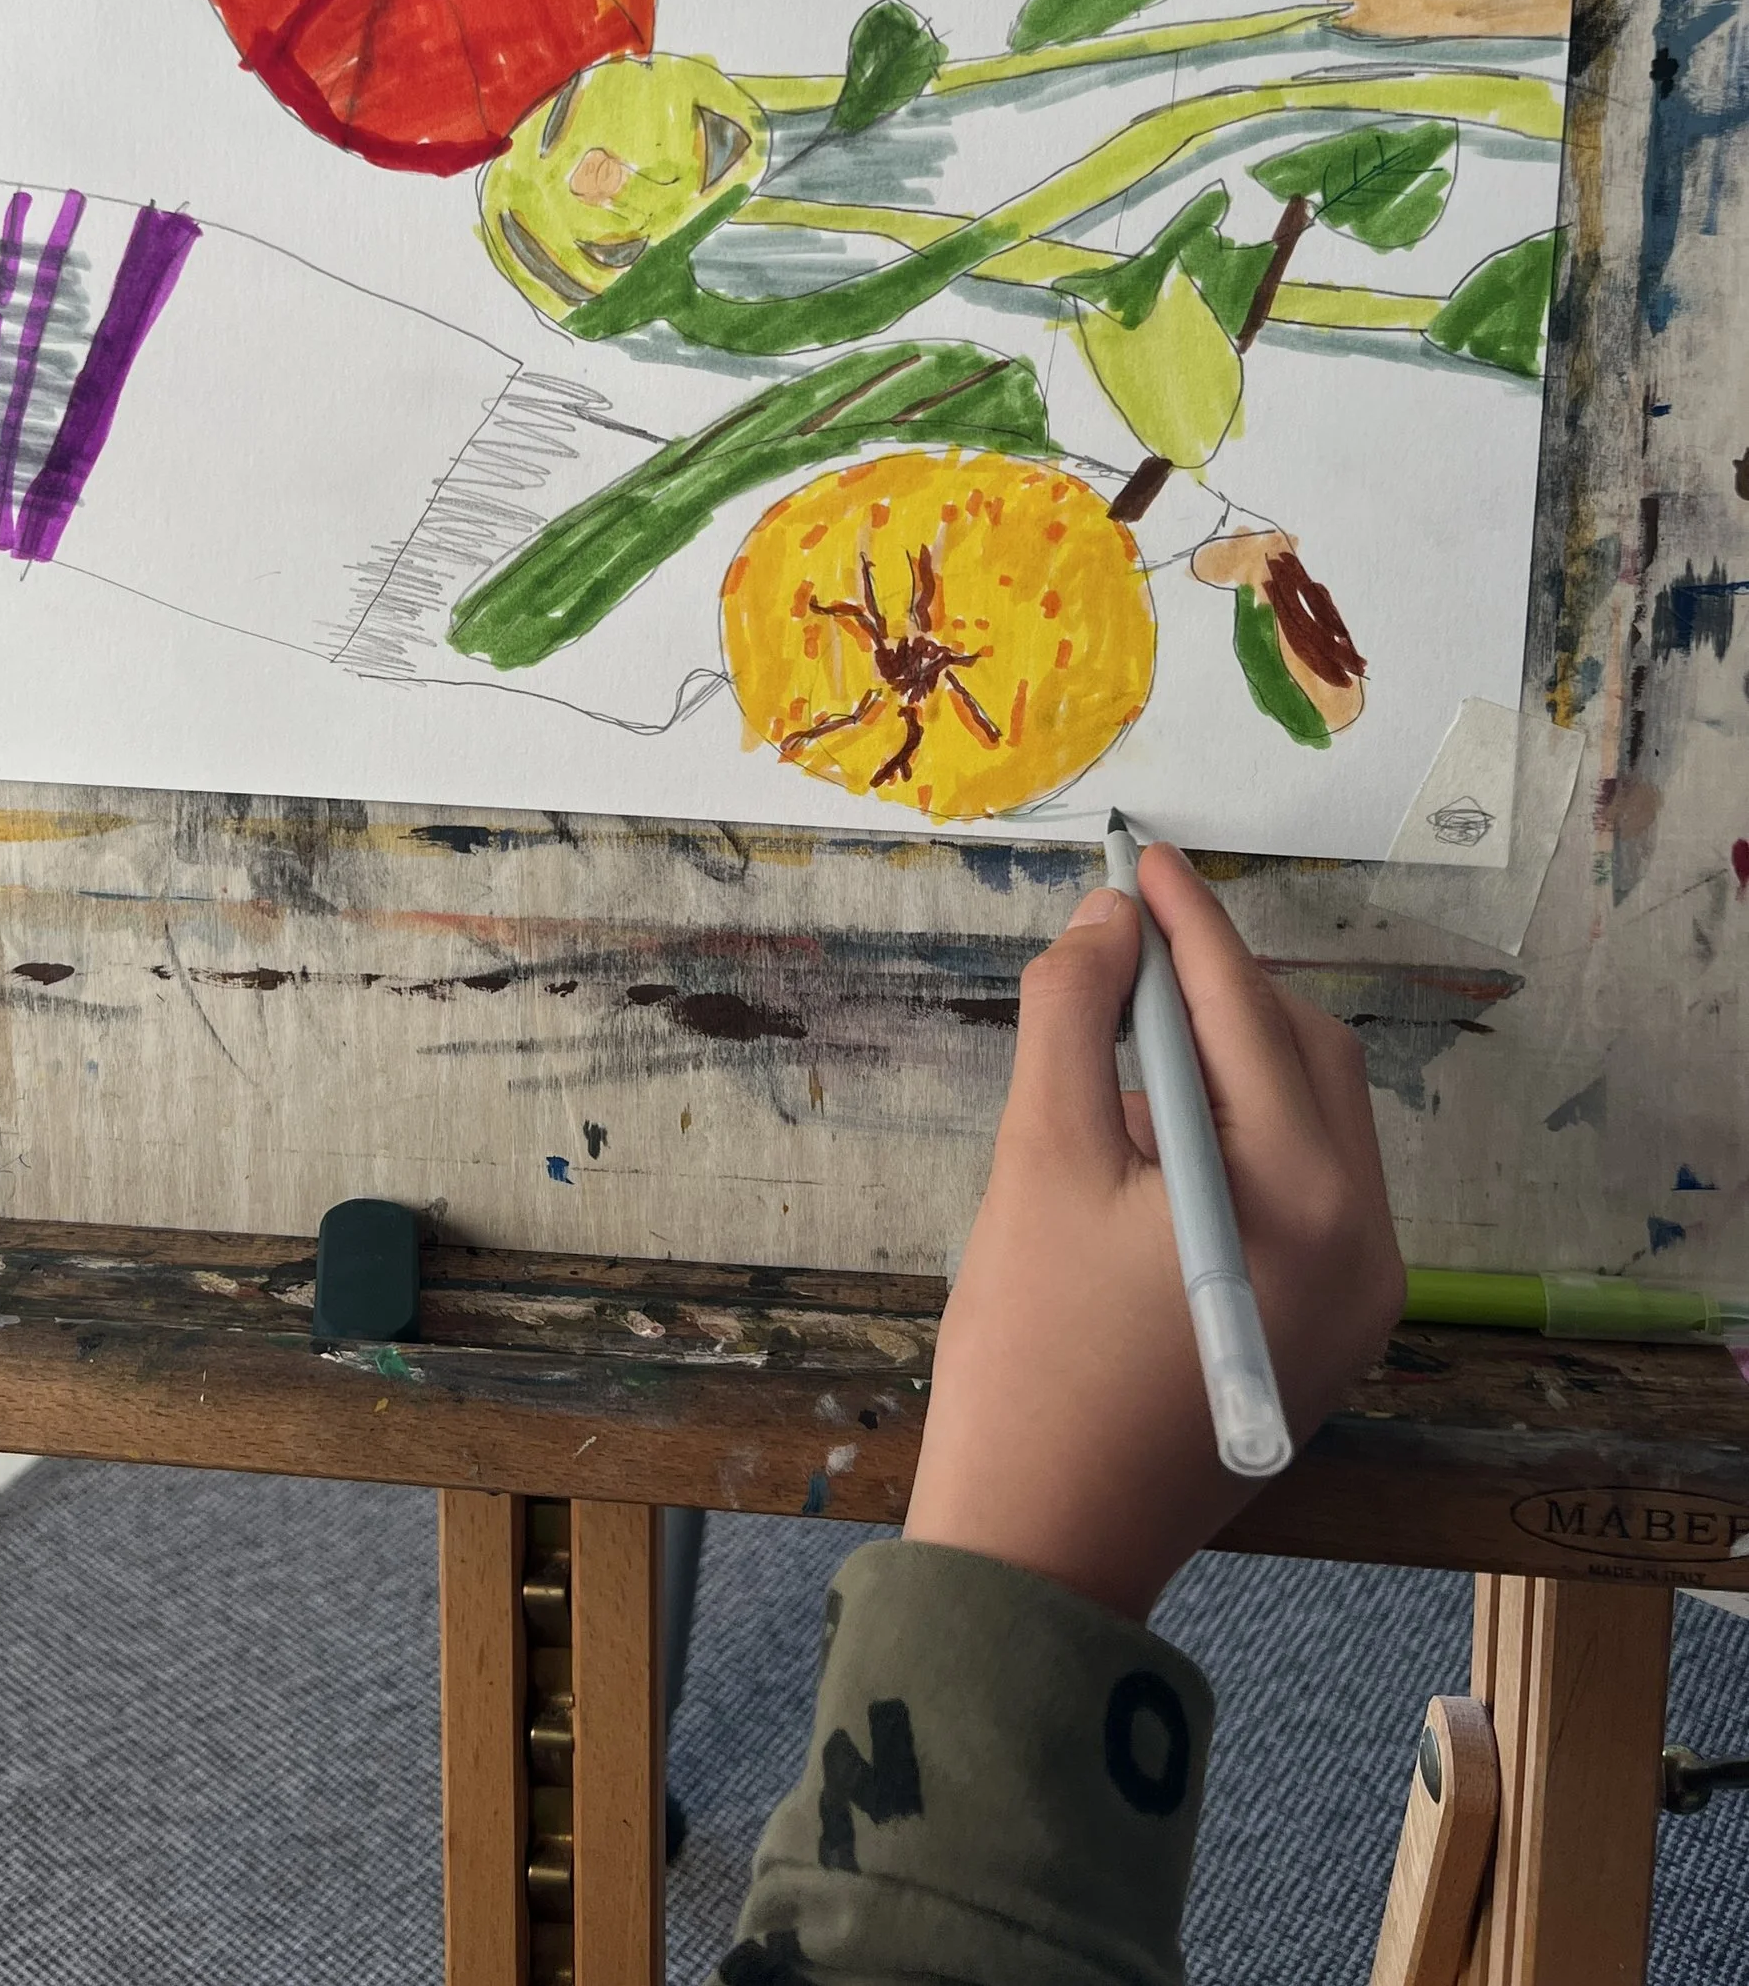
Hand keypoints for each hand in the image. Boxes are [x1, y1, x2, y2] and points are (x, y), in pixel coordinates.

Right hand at [902, 845, 1404, 1622]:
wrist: (1043, 1547)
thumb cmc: (1032, 1353)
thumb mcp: (1039, 1161)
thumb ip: (1074, 1018)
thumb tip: (1109, 924)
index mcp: (1308, 1198)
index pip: (1251, 1013)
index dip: (1191, 922)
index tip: (1142, 853)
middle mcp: (1368, 1242)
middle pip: (1303, 1055)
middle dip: (1211, 991)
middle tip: (1113, 955)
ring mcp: (1361, 1296)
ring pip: (1307, 1117)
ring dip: (1220, 1063)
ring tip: (1111, 1061)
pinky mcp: (1331, 1329)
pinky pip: (1301, 1186)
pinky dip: (1233, 1137)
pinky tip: (1146, 1146)